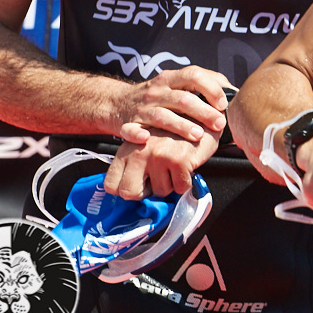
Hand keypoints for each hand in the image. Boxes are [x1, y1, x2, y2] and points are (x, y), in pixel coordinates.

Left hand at [104, 131, 218, 198]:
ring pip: (160, 192)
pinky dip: (185, 181)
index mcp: (127, 150)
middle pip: (130, 193)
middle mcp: (138, 153)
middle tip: (157, 180)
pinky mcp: (178, 160)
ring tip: (175, 165)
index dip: (127, 190)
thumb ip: (133, 165)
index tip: (140, 184)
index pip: (111, 185)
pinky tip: (186, 165)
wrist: (200, 119)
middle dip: (146, 193)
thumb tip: (127, 192)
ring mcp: (158, 157)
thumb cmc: (173, 135)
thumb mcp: (145, 145)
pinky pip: (179, 188)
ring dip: (170, 183)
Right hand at [110, 66, 230, 146]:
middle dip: (204, 112)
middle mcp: (157, 91)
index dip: (211, 88)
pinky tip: (147, 139)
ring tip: (198, 135)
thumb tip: (232, 90)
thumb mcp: (176, 84)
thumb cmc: (156, 96)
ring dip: (181, 126)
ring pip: (162, 115)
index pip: (193, 75)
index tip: (223, 103)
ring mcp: (142, 107)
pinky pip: (131, 129)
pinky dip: (137, 134)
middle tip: (219, 124)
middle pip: (183, 98)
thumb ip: (202, 84)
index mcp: (170, 79)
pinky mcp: (128, 123)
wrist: (116, 102)